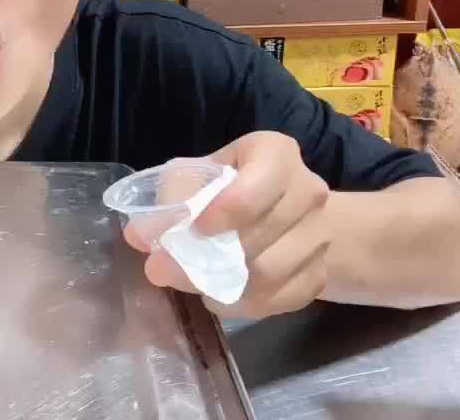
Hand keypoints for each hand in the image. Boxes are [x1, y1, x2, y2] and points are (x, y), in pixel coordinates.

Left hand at [124, 132, 330, 319]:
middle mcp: (308, 191)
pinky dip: (240, 304)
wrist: (293, 213)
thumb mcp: (202, 174)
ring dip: (218, 284)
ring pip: (267, 275)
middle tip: (161, 268)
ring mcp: (320, 237)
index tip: (194, 228)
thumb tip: (139, 235)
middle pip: (257, 237)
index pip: (257, 186)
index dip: (224, 211)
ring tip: (187, 280)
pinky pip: (277, 301)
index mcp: (276, 154)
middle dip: (203, 257)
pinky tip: (218, 293)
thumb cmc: (235, 184)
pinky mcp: (319, 275)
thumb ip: (171, 197)